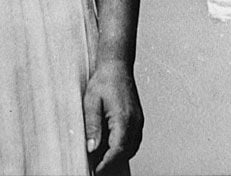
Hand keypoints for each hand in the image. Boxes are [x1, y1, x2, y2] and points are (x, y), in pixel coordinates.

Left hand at [83, 57, 142, 172]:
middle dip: (111, 163)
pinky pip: (133, 141)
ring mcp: (138, 121)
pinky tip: (111, 148)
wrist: (117, 65)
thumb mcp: (91, 102)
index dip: (106, 164)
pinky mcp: (137, 120)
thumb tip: (91, 149)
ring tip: (101, 159)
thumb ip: (92, 126)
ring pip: (131, 149)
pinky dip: (123, 148)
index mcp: (124, 118)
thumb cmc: (104, 80)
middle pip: (125, 152)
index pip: (117, 150)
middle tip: (95, 168)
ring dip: (117, 156)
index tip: (96, 171)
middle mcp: (135, 122)